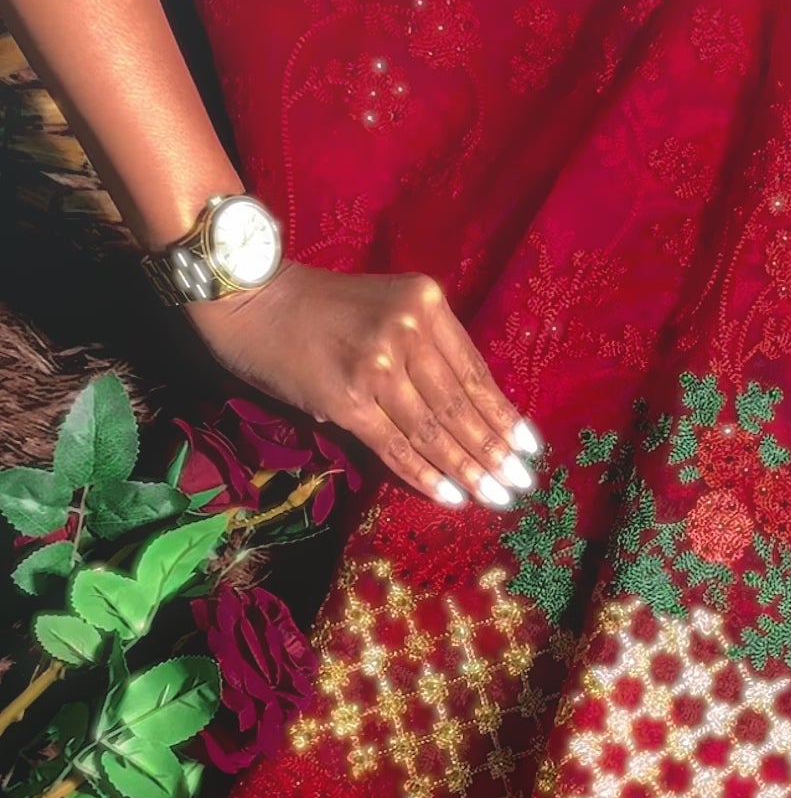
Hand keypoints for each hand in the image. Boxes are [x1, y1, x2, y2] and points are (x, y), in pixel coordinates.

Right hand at [188, 260, 541, 509]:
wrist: (253, 300)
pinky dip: (426, 475)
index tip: (530, 448)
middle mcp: (407, 330)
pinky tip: (452, 496)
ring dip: (469, 471)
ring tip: (497, 497)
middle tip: (521, 484)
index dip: (504, 415)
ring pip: (434, 430)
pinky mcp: (347, 399)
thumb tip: (463, 416)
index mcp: (426, 303)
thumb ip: (423, 350)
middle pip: (460, 405)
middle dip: (495, 452)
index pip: (475, 372)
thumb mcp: (387, 307)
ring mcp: (377, 365)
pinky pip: (396, 446)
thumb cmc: (320, 307)